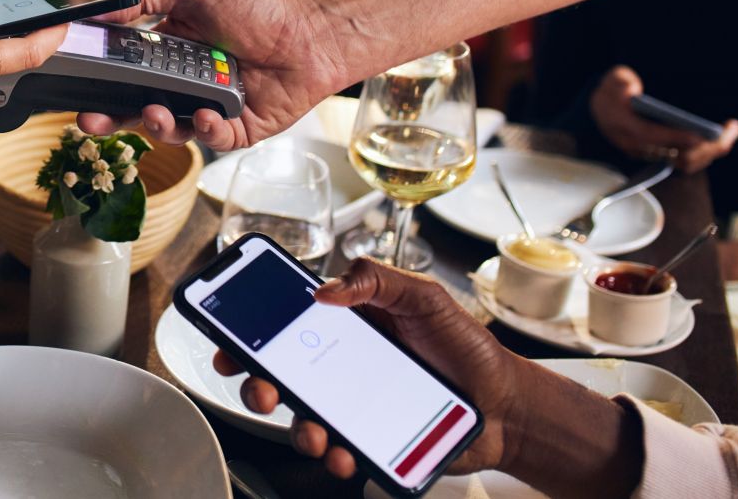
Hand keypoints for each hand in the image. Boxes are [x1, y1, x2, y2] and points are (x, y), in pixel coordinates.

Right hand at [77, 0, 348, 150]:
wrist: (309, 32)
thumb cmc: (256, 9)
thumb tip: (100, 1)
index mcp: (169, 54)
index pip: (125, 74)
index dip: (101, 84)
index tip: (79, 88)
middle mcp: (185, 85)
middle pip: (138, 110)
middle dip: (111, 119)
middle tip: (91, 120)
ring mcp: (210, 110)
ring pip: (172, 130)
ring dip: (158, 125)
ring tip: (155, 112)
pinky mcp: (238, 131)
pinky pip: (213, 140)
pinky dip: (207, 130)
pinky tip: (209, 115)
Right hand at [227, 259, 516, 478]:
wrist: (506, 404)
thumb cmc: (466, 347)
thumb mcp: (425, 298)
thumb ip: (377, 280)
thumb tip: (324, 290)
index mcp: (347, 328)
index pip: (287, 326)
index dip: (251, 333)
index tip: (231, 340)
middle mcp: (341, 367)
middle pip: (281, 376)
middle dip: (258, 385)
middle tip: (264, 388)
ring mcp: (353, 406)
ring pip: (303, 420)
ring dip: (298, 429)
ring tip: (316, 433)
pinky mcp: (370, 440)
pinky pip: (340, 452)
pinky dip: (336, 457)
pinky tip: (347, 454)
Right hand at [589, 66, 737, 173]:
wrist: (601, 110)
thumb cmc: (613, 92)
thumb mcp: (613, 79)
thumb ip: (619, 81)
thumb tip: (631, 88)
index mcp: (624, 126)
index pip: (652, 136)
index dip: (677, 137)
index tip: (701, 135)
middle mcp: (636, 146)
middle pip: (676, 155)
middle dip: (706, 146)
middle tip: (730, 129)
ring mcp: (649, 154)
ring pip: (685, 162)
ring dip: (711, 151)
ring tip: (731, 133)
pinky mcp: (659, 157)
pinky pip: (686, 162)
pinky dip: (706, 154)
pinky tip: (720, 140)